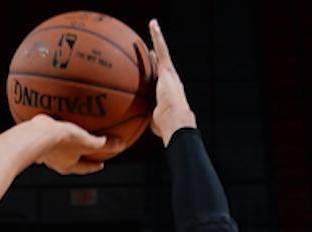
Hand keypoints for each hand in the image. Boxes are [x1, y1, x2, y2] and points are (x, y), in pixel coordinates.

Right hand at [34, 116, 114, 174]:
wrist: (38, 133)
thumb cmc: (63, 139)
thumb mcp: (87, 142)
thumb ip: (104, 145)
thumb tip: (120, 145)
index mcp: (68, 166)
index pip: (85, 168)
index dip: (94, 166)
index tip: (101, 164)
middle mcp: (56, 163)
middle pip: (72, 162)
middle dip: (79, 158)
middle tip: (87, 153)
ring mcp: (45, 154)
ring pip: (58, 153)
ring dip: (65, 150)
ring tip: (68, 143)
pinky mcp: (37, 143)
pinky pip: (46, 143)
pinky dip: (50, 140)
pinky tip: (49, 133)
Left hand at [147, 19, 196, 143]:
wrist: (175, 121)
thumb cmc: (165, 127)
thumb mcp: (153, 122)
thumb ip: (146, 120)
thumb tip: (136, 127)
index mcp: (167, 93)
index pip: (159, 81)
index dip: (155, 74)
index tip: (150, 69)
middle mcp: (170, 80)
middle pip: (161, 64)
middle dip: (156, 56)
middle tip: (150, 49)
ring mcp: (170, 73)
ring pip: (162, 52)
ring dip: (157, 39)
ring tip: (153, 26)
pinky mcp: (167, 69)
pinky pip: (161, 49)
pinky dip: (157, 36)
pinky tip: (153, 25)